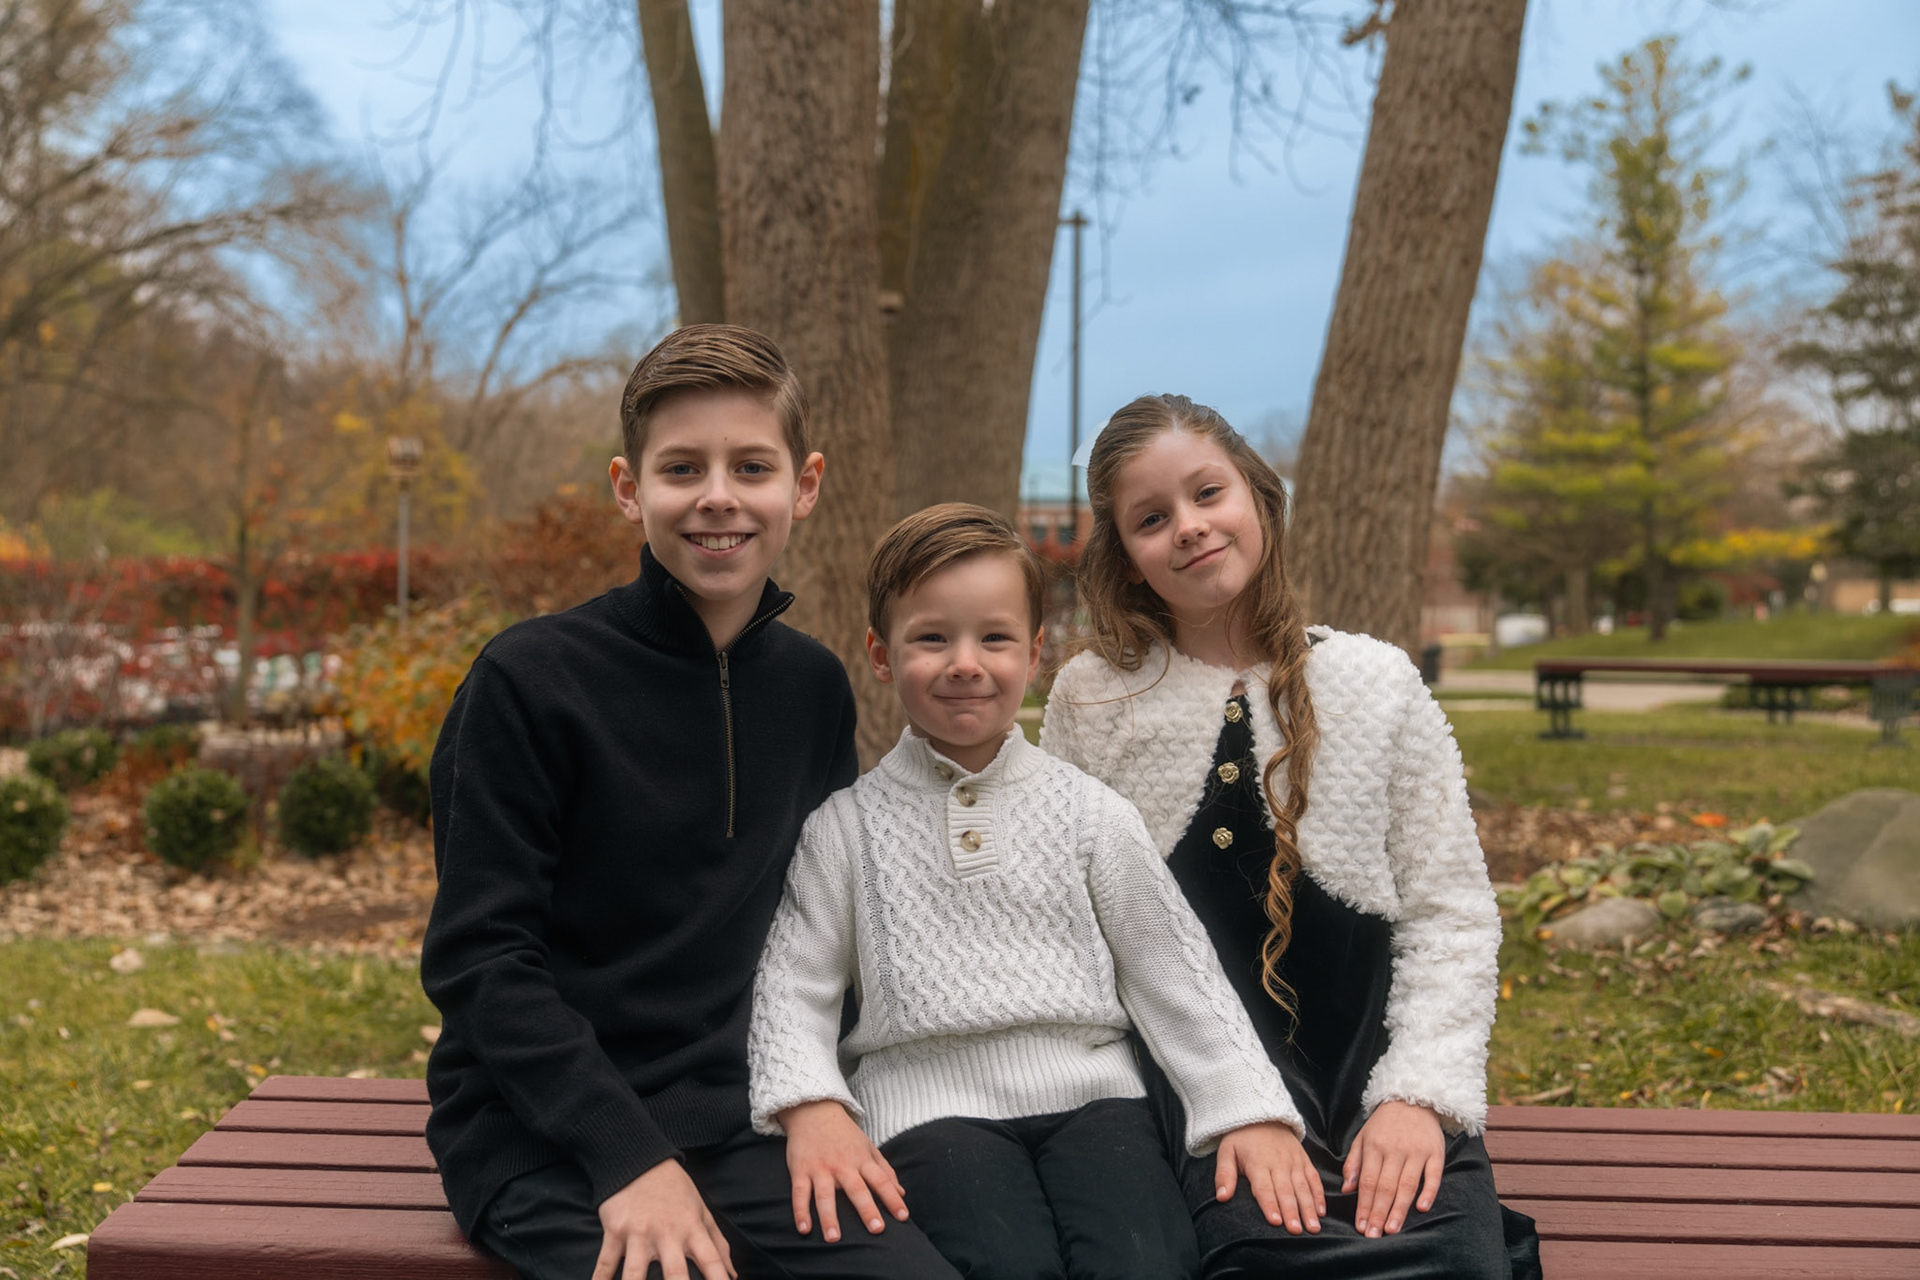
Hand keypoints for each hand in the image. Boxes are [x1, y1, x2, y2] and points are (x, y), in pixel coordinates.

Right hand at [593, 1158, 733, 1279]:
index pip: (712, 1261)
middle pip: (676, 1275)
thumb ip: (718, 1243)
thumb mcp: (701, 1210)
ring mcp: (639, 1233)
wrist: (638, 1159)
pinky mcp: (615, 1230)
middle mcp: (667, 1234)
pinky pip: (605, 1262)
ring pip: (634, 1275)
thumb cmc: (675, 1189)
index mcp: (692, 1229)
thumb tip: (733, 1275)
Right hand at [777, 1099, 909, 1241]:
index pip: (881, 1180)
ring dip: (829, 1217)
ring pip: (825, 1194)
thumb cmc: (845, 1134)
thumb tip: (902, 1193)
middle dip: (867, 1209)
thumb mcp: (868, 1147)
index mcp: (862, 1160)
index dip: (893, 1198)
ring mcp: (820, 1168)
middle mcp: (842, 1165)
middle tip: (877, 1230)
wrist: (813, 1111)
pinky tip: (804, 1229)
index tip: (903, 1217)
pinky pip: (800, 1193)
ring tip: (834, 1239)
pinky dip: (800, 1211)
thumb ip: (885, 1170)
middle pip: (857, 1189)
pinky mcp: (800, 1170)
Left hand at [1215, 1120, 1323, 1234]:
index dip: (1270, 1205)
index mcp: (1258, 1163)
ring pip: (1303, 1187)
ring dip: (1308, 1208)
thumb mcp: (1226, 1151)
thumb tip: (1222, 1197)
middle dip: (1292, 1212)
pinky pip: (1314, 1178)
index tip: (1276, 1221)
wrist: (1262, 1113)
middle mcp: (1279, 1163)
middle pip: (1286, 1191)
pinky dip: (1319, 1195)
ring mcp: (1294, 1162)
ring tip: (1313, 1227)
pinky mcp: (1304, 1160)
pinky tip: (1321, 1211)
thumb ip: (1224, 1175)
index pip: (1264, 1188)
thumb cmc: (1241, 1137)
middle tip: (1296, 1231)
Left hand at [1343, 1100, 1444, 1238]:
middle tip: (1373, 1235)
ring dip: (1399, 1209)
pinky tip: (1421, 1208)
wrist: (1412, 1099)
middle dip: (1378, 1213)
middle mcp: (1395, 1150)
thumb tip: (1347, 1189)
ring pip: (1407, 1184)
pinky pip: (1433, 1174)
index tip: (1361, 1227)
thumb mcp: (1363, 1137)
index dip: (1364, 1206)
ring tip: (1391, 1229)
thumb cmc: (1384, 1124)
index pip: (1368, 1182)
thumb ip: (1354, 1163)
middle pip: (1385, 1186)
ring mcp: (1416, 1151)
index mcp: (1374, 1146)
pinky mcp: (1436, 1152)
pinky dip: (1428, 1192)